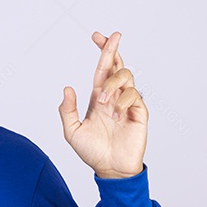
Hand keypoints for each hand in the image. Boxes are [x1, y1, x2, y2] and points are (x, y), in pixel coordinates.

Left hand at [58, 31, 146, 178]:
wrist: (110, 170)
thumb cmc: (92, 152)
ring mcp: (128, 103)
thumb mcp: (72, 131)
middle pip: (117, 65)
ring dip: (112, 84)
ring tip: (103, 102)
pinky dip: (122, 102)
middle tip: (112, 37)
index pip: (102, 69)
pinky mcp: (139, 113)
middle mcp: (114, 97)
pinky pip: (134, 96)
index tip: (97, 36)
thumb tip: (67, 88)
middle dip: (113, 49)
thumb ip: (67, 110)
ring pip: (126, 77)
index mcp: (99, 98)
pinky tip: (117, 117)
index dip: (102, 52)